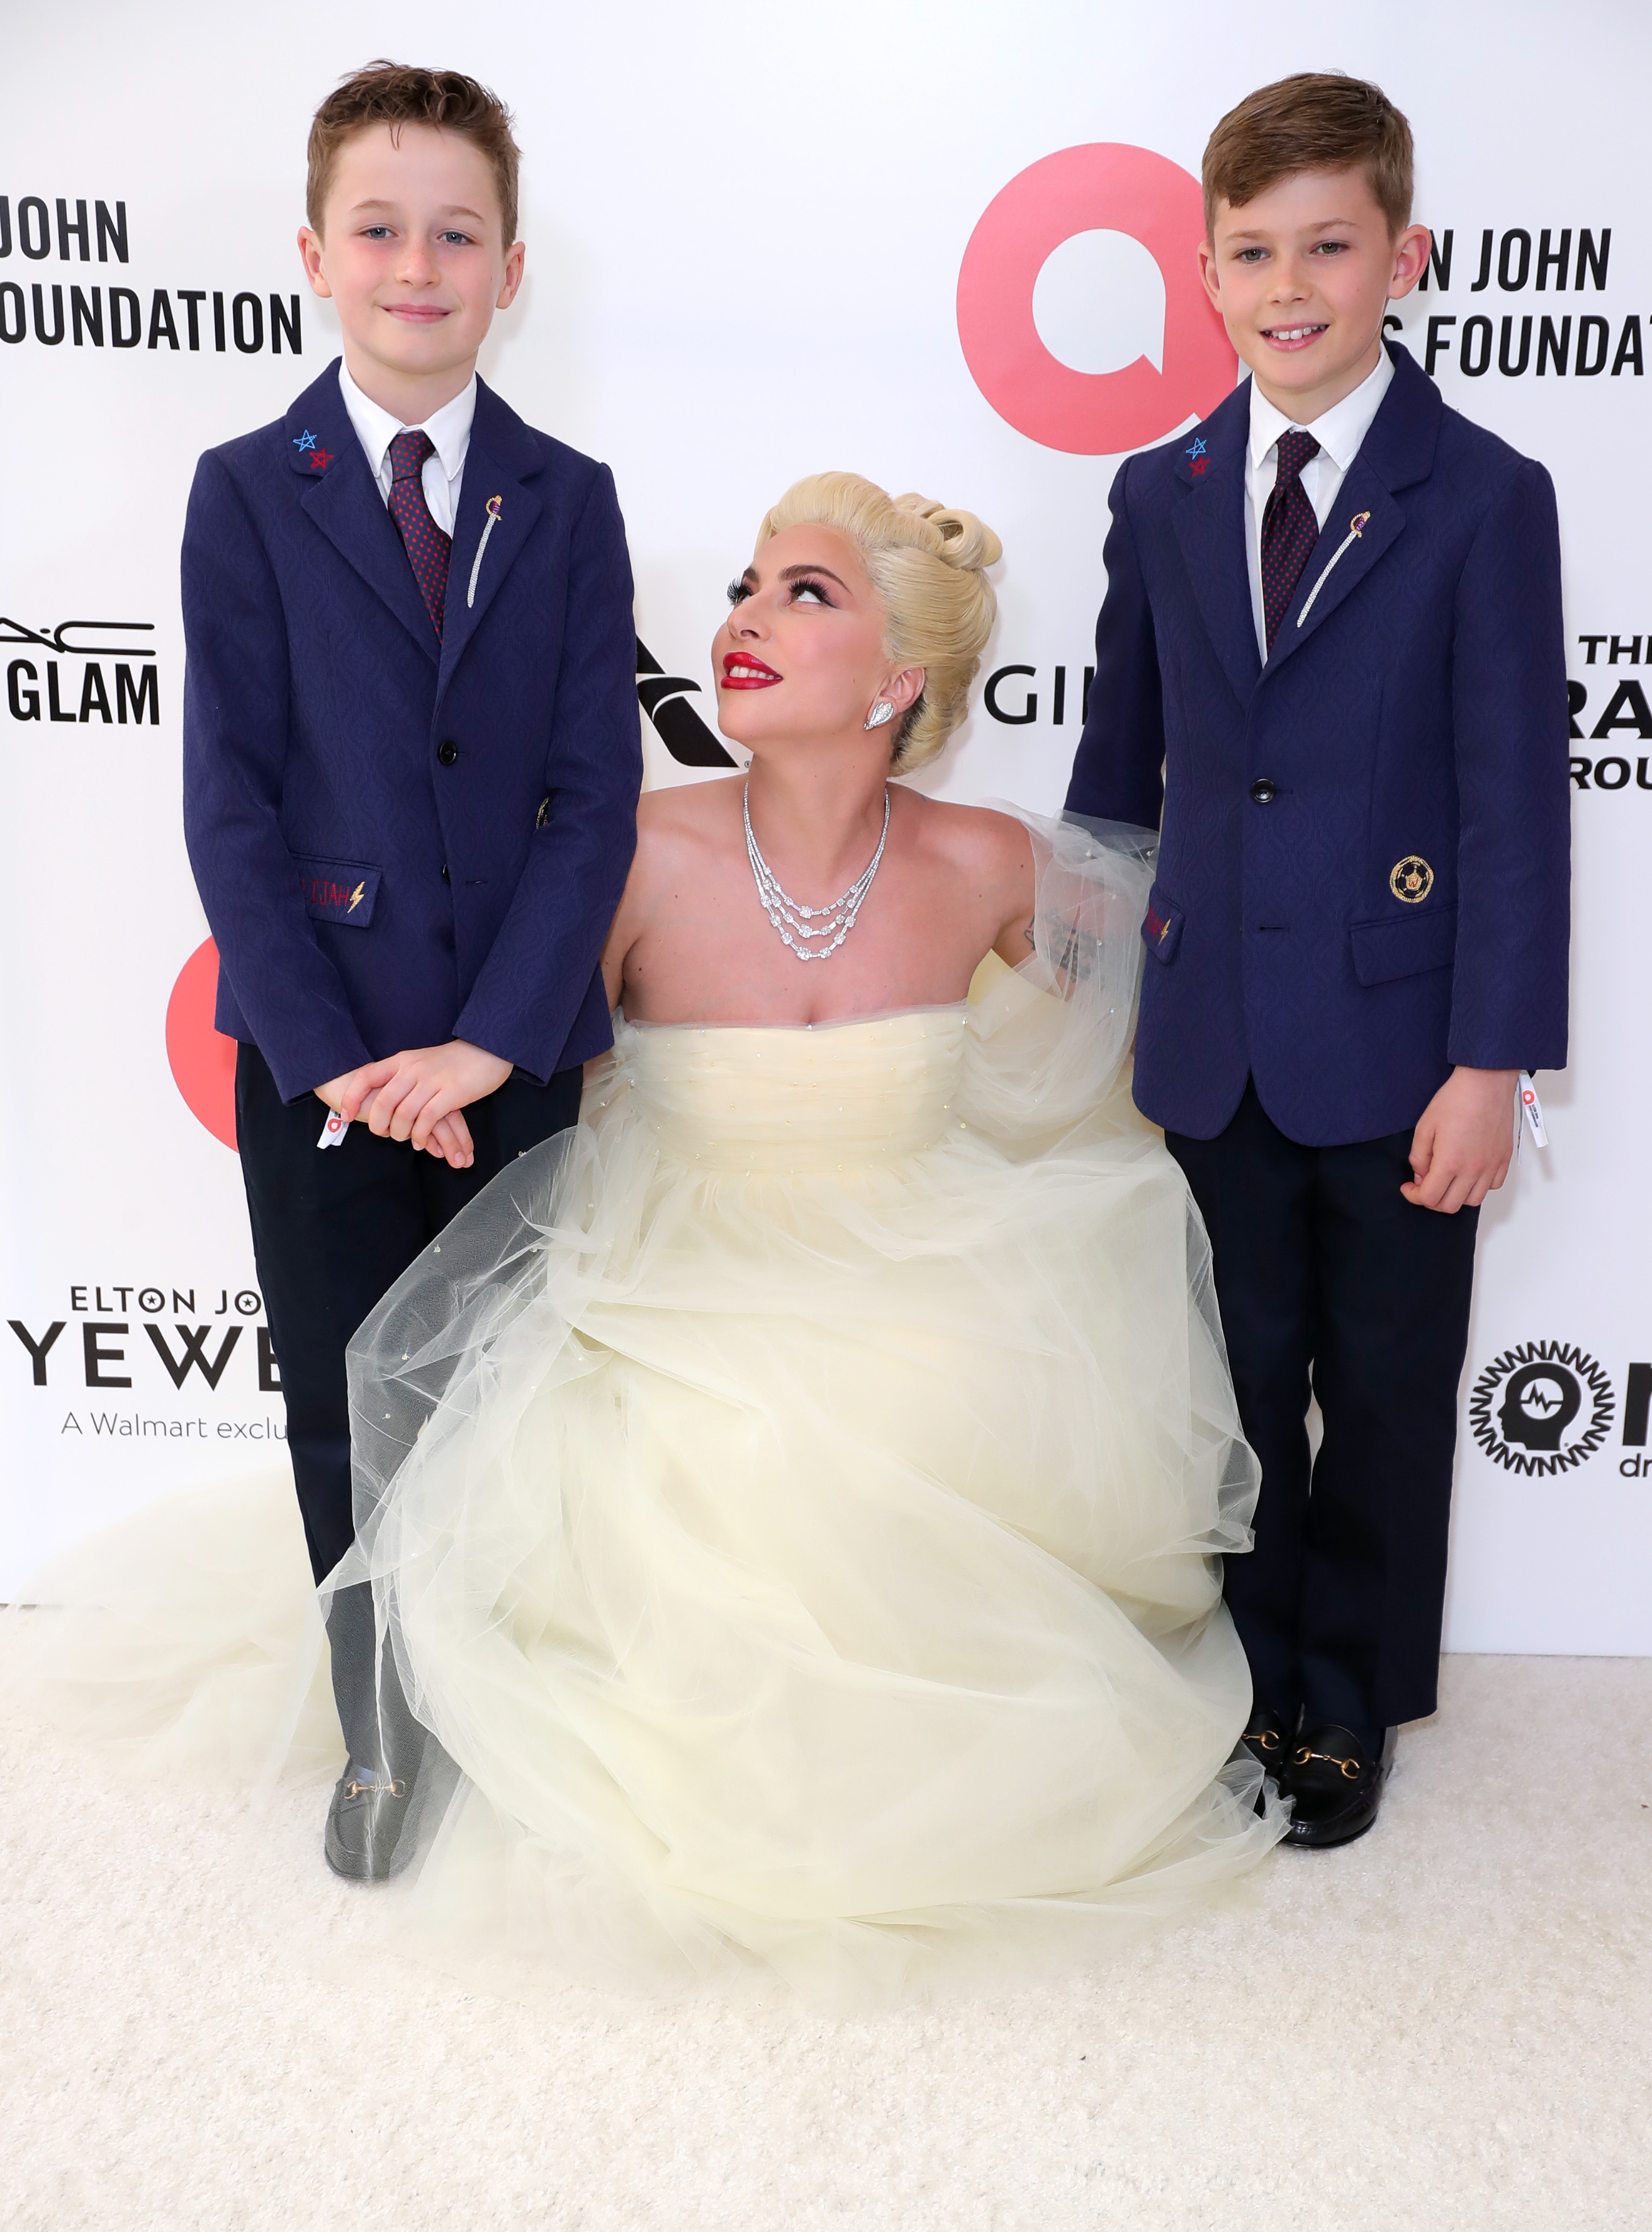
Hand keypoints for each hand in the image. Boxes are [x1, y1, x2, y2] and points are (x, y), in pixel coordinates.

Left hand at [315, 1041, 511, 1161]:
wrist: (488, 1049)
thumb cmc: (454, 1060)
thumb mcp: (420, 1061)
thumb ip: (402, 1077)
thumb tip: (383, 1101)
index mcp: (402, 1060)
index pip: (366, 1077)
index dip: (352, 1098)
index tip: (346, 1116)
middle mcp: (413, 1069)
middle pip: (383, 1102)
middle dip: (378, 1125)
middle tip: (383, 1135)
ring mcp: (432, 1081)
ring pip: (404, 1115)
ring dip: (401, 1133)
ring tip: (406, 1139)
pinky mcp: (451, 1094)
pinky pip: (427, 1120)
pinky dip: (421, 1136)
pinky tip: (422, 1141)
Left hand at [1402, 1067, 1517, 1212]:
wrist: (1486, 1083)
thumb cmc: (1455, 1100)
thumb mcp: (1424, 1127)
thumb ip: (1419, 1157)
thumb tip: (1421, 1177)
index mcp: (1450, 1162)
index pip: (1429, 1198)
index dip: (1414, 1196)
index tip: (1409, 1187)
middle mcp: (1473, 1169)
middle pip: (1450, 1205)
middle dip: (1432, 1200)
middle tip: (1425, 1185)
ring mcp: (1491, 1166)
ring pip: (1472, 1201)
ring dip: (1456, 1196)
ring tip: (1447, 1180)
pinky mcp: (1504, 1159)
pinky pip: (1493, 1186)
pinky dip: (1478, 1187)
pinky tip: (1468, 1173)